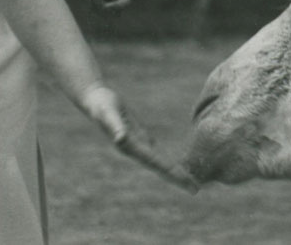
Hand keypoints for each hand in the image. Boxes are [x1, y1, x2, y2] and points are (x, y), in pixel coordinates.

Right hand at [80, 85, 197, 193]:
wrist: (95, 100)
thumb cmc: (102, 105)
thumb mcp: (108, 114)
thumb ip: (115, 126)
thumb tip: (121, 138)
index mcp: (131, 147)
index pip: (156, 163)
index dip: (171, 173)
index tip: (185, 182)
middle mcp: (135, 150)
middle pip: (160, 167)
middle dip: (177, 178)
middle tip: (195, 189)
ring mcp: (138, 146)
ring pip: (159, 162)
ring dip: (173, 173)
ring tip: (189, 182)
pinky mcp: (140, 138)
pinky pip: (157, 154)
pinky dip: (167, 163)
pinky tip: (174, 168)